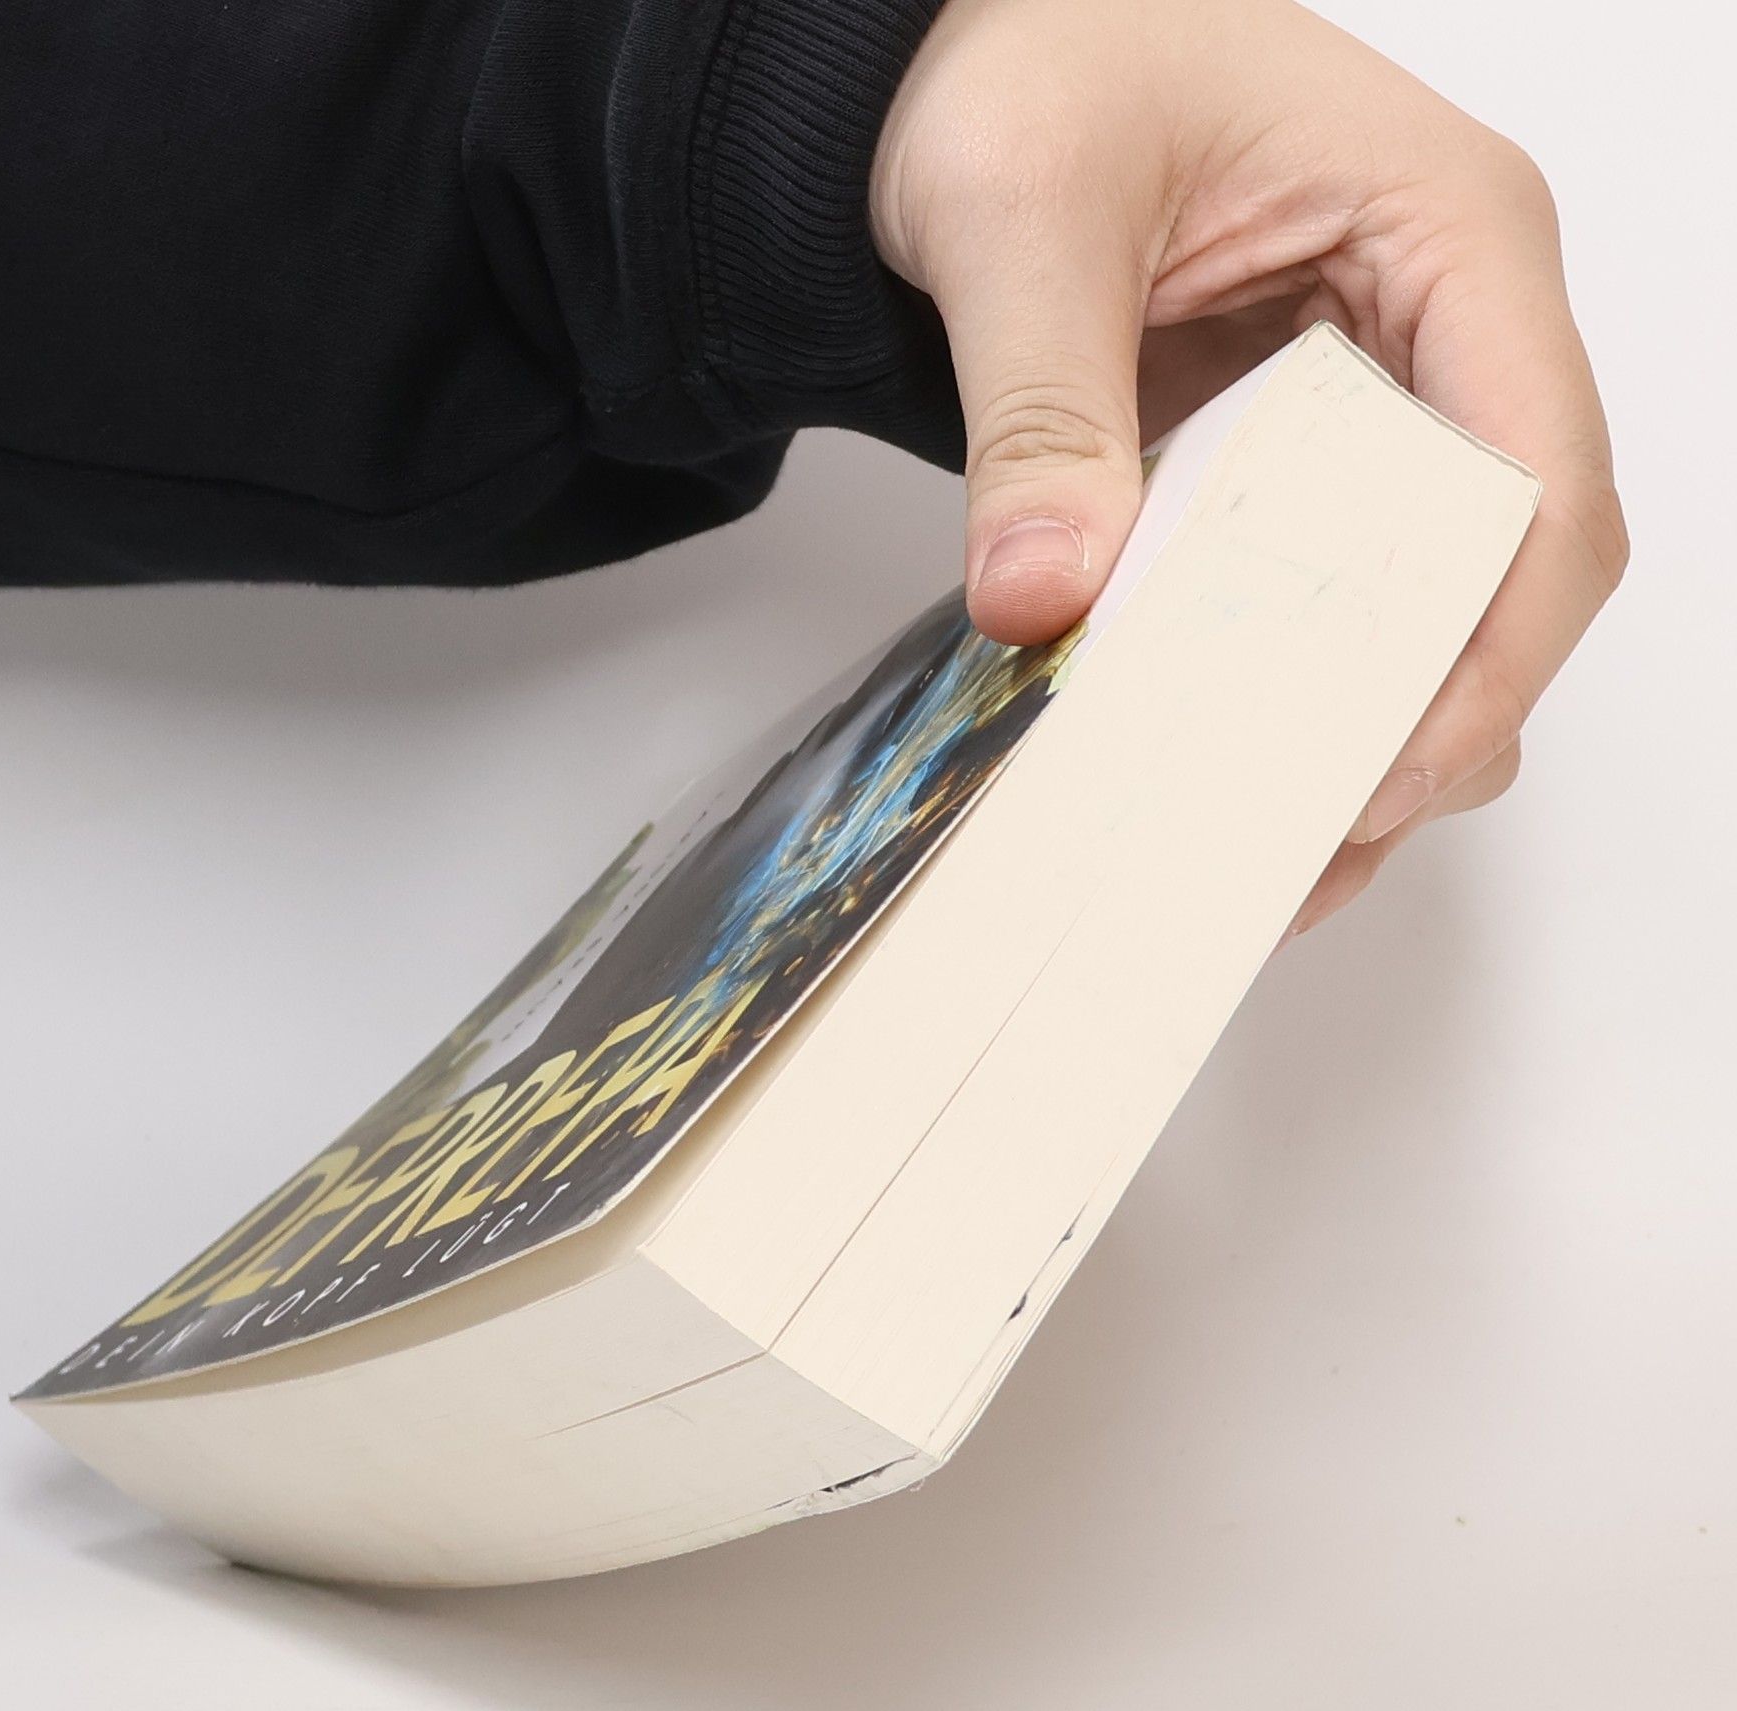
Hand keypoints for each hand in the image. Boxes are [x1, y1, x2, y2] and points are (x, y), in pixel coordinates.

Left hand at [870, 0, 1626, 933]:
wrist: (951, 68)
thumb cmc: (1027, 65)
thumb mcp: (1019, 216)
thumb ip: (1039, 409)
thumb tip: (1047, 596)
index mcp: (1448, 228)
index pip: (1538, 475)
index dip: (1489, 648)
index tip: (1383, 774)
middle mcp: (1448, 318)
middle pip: (1514, 566)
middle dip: (1433, 720)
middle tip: (1314, 851)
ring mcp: (1382, 391)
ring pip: (1437, 597)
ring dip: (1370, 727)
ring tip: (1272, 853)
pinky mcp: (1301, 451)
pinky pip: (1336, 588)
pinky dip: (1295, 685)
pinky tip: (1226, 767)